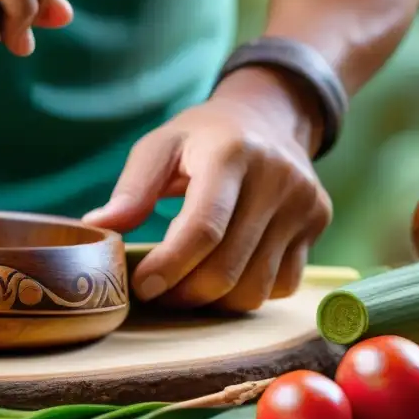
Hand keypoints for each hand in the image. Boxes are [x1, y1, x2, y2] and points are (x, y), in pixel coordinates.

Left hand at [83, 67, 333, 310]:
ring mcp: (305, 203)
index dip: (170, 266)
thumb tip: (98, 227)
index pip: (204, 228)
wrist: (269, 117)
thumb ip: (131, 188)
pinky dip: (248, 293)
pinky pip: (282, 285)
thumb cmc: (202, 136)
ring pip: (256, 287)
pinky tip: (224, 274)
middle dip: (184, 292)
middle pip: (228, 267)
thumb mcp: (160, 145)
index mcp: (231, 153)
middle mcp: (277, 178)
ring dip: (214, 301)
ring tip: (186, 286)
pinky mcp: (319, 224)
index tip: (141, 286)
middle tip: (157, 292)